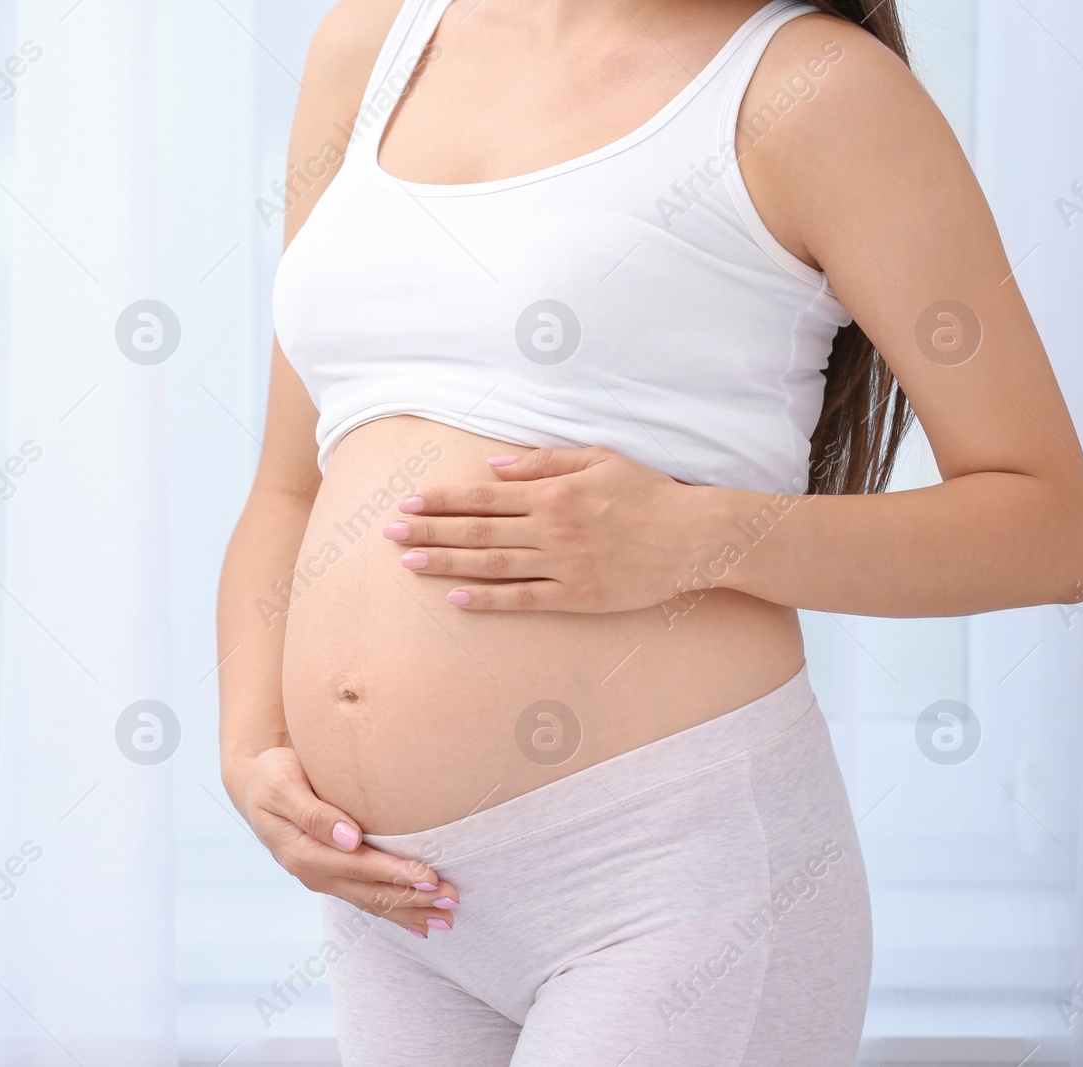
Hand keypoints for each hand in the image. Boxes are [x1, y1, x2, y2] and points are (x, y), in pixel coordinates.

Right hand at [227, 746, 459, 937]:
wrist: (255, 787)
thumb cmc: (271, 776)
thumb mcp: (282, 785)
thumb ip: (314, 813)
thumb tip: (350, 838)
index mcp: (302, 852)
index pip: (357, 867)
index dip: (395, 873)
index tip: (430, 875)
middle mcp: (313, 873)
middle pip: (369, 892)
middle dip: (413, 899)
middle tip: (453, 899)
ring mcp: (323, 879)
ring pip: (371, 902)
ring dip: (410, 912)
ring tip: (447, 919)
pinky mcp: (332, 876)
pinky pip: (366, 900)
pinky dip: (394, 914)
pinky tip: (420, 926)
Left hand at [384, 445, 711, 612]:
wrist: (694, 537)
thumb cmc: (648, 492)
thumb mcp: (599, 459)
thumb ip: (543, 461)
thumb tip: (492, 465)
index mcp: (554, 491)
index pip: (484, 495)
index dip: (442, 500)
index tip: (408, 503)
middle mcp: (551, 528)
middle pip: (477, 530)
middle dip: (428, 531)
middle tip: (388, 533)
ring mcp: (563, 564)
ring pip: (491, 564)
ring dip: (446, 563)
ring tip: (409, 563)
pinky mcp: (577, 595)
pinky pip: (524, 598)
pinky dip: (488, 599)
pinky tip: (456, 598)